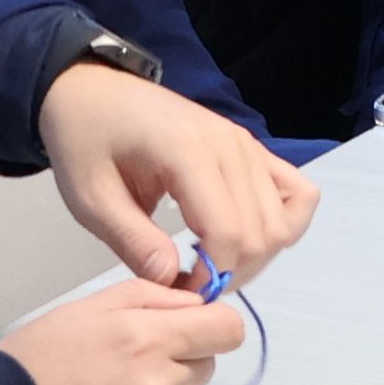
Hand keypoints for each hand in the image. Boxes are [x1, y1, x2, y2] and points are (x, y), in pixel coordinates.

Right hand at [1, 273, 254, 384]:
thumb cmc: (24, 371)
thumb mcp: (79, 312)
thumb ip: (146, 298)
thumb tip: (195, 302)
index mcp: (144, 341)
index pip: (227, 329)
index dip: (210, 328)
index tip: (190, 333)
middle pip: (203, 370)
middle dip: (174, 365)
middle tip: (121, 373)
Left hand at [41, 61, 318, 287]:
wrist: (92, 91)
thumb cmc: (85, 141)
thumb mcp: (90, 198)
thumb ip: (132, 241)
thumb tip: (171, 283)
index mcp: (187, 153)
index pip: (228, 233)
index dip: (210, 277)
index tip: (178, 293)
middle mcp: (230, 145)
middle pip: (262, 233)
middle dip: (232, 272)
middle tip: (190, 282)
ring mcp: (247, 145)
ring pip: (284, 219)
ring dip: (255, 255)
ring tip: (212, 261)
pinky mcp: (253, 149)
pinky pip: (298, 192)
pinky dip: (283, 224)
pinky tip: (242, 235)